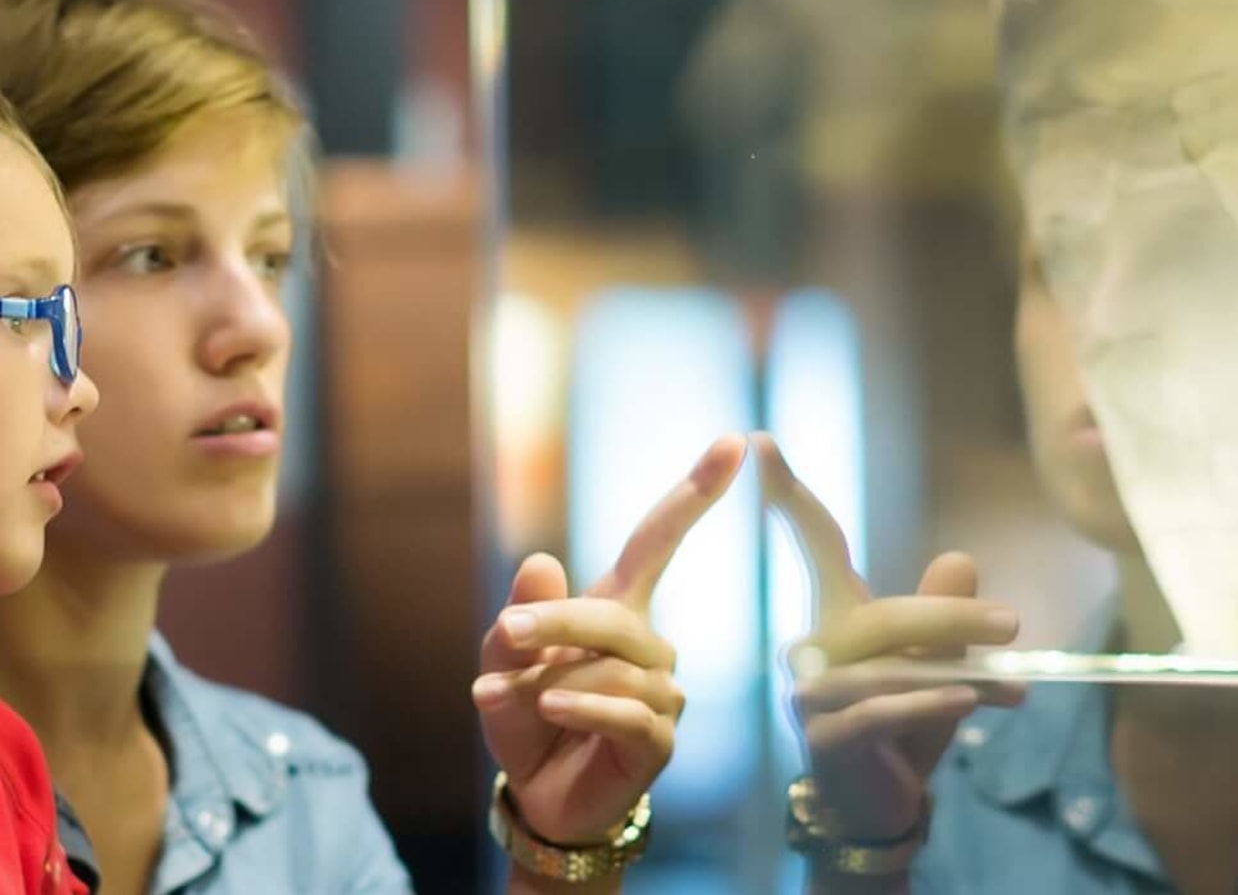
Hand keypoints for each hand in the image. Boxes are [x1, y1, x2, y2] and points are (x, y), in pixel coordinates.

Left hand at [472, 434, 744, 845]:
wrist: (536, 797)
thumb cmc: (526, 719)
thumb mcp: (501, 662)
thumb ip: (520, 614)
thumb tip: (540, 560)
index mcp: (617, 609)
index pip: (659, 540)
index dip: (695, 492)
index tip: (736, 441)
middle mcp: (650, 646)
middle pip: (615, 614)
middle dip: (557, 622)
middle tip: (505, 636)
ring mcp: (661, 694)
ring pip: (615, 668)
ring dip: (550, 682)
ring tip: (505, 700)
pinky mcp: (659, 742)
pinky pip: (631, 713)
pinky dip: (587, 708)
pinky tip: (554, 712)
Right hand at [772, 436, 1022, 845]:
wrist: (883, 806)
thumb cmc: (908, 728)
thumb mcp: (940, 665)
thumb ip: (946, 614)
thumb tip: (959, 558)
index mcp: (837, 618)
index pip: (817, 546)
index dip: (788, 494)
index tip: (762, 440)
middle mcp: (813, 648)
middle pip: (882, 612)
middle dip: (952, 616)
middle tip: (1015, 624)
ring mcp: (811, 695)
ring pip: (888, 665)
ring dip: (959, 673)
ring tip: (1016, 687)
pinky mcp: (824, 738)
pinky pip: (880, 710)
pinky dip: (929, 705)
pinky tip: (967, 704)